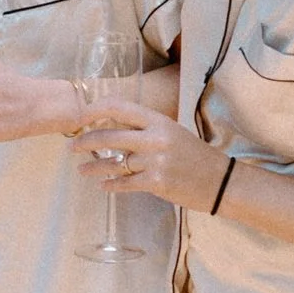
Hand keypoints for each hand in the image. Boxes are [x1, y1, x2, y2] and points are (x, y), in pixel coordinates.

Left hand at [73, 98, 227, 209]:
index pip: (118, 107)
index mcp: (158, 121)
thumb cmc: (194, 155)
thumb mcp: (171, 132)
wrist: (221, 181)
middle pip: (108, 136)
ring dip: (94, 167)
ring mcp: (155, 161)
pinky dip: (111, 185)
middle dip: (85, 141)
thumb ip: (144, 129)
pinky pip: (125, 183)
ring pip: (113, 163)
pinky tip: (103, 185)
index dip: (94, 110)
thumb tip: (110, 127)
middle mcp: (155, 138)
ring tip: (81, 170)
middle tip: (72, 147)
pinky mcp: (156, 183)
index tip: (80, 117)